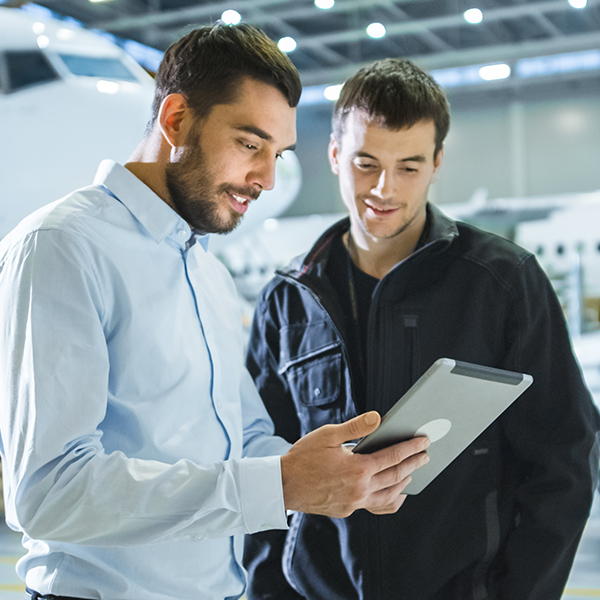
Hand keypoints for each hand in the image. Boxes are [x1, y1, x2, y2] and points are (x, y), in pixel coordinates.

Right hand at [280, 411, 429, 517]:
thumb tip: (378, 418)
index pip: (393, 457)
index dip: (411, 448)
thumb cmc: (303, 457)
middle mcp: (360, 489)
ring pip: (389, 496)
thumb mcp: (327, 435)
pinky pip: (376, 507)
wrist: (283, 485)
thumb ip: (356, 427)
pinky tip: (394, 494)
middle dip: (414, 464)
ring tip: (412, 472)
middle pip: (396, 476)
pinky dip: (390, 500)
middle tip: (425, 455)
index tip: (423, 441)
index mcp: (357, 468)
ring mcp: (354, 503)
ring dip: (404, 483)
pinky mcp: (347, 510)